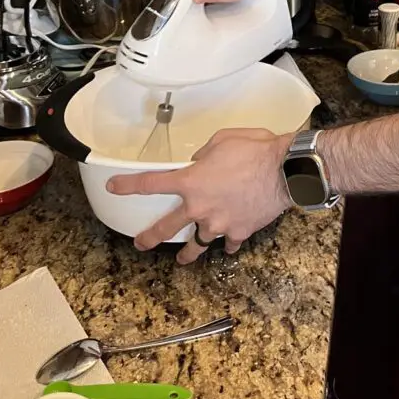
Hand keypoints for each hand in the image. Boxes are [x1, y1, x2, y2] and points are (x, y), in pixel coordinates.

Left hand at [106, 129, 293, 264]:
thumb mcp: (223, 139)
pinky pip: (229, 243)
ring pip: (196, 244)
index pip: (151, 183)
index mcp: (191, 181)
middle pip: (166, 226)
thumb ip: (205, 153)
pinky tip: (228, 244)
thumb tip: (200, 162)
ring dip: (187, 252)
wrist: (285, 170)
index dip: (129, 185)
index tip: (114, 187)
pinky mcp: (238, 232)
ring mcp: (218, 223)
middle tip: (140, 243)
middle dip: (150, 236)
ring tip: (182, 258)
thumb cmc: (255, 149)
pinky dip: (227, 243)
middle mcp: (199, 207)